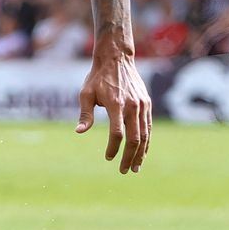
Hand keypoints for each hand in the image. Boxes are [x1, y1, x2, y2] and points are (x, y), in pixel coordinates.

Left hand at [75, 39, 150, 173]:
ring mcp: (142, 106)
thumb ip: (85, 114)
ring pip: (145, 135)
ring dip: (141, 153)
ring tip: (135, 168)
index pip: (117, 133)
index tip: (108, 158)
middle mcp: (132, 106)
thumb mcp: (86, 93)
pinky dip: (147, 142)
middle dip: (129, 157)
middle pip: (134, 139)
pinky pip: (149, 127)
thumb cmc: (97, 77)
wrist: (116, 58)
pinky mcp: (147, 104)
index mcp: (116, 104)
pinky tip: (143, 152)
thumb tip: (79, 132)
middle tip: (124, 171)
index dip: (113, 148)